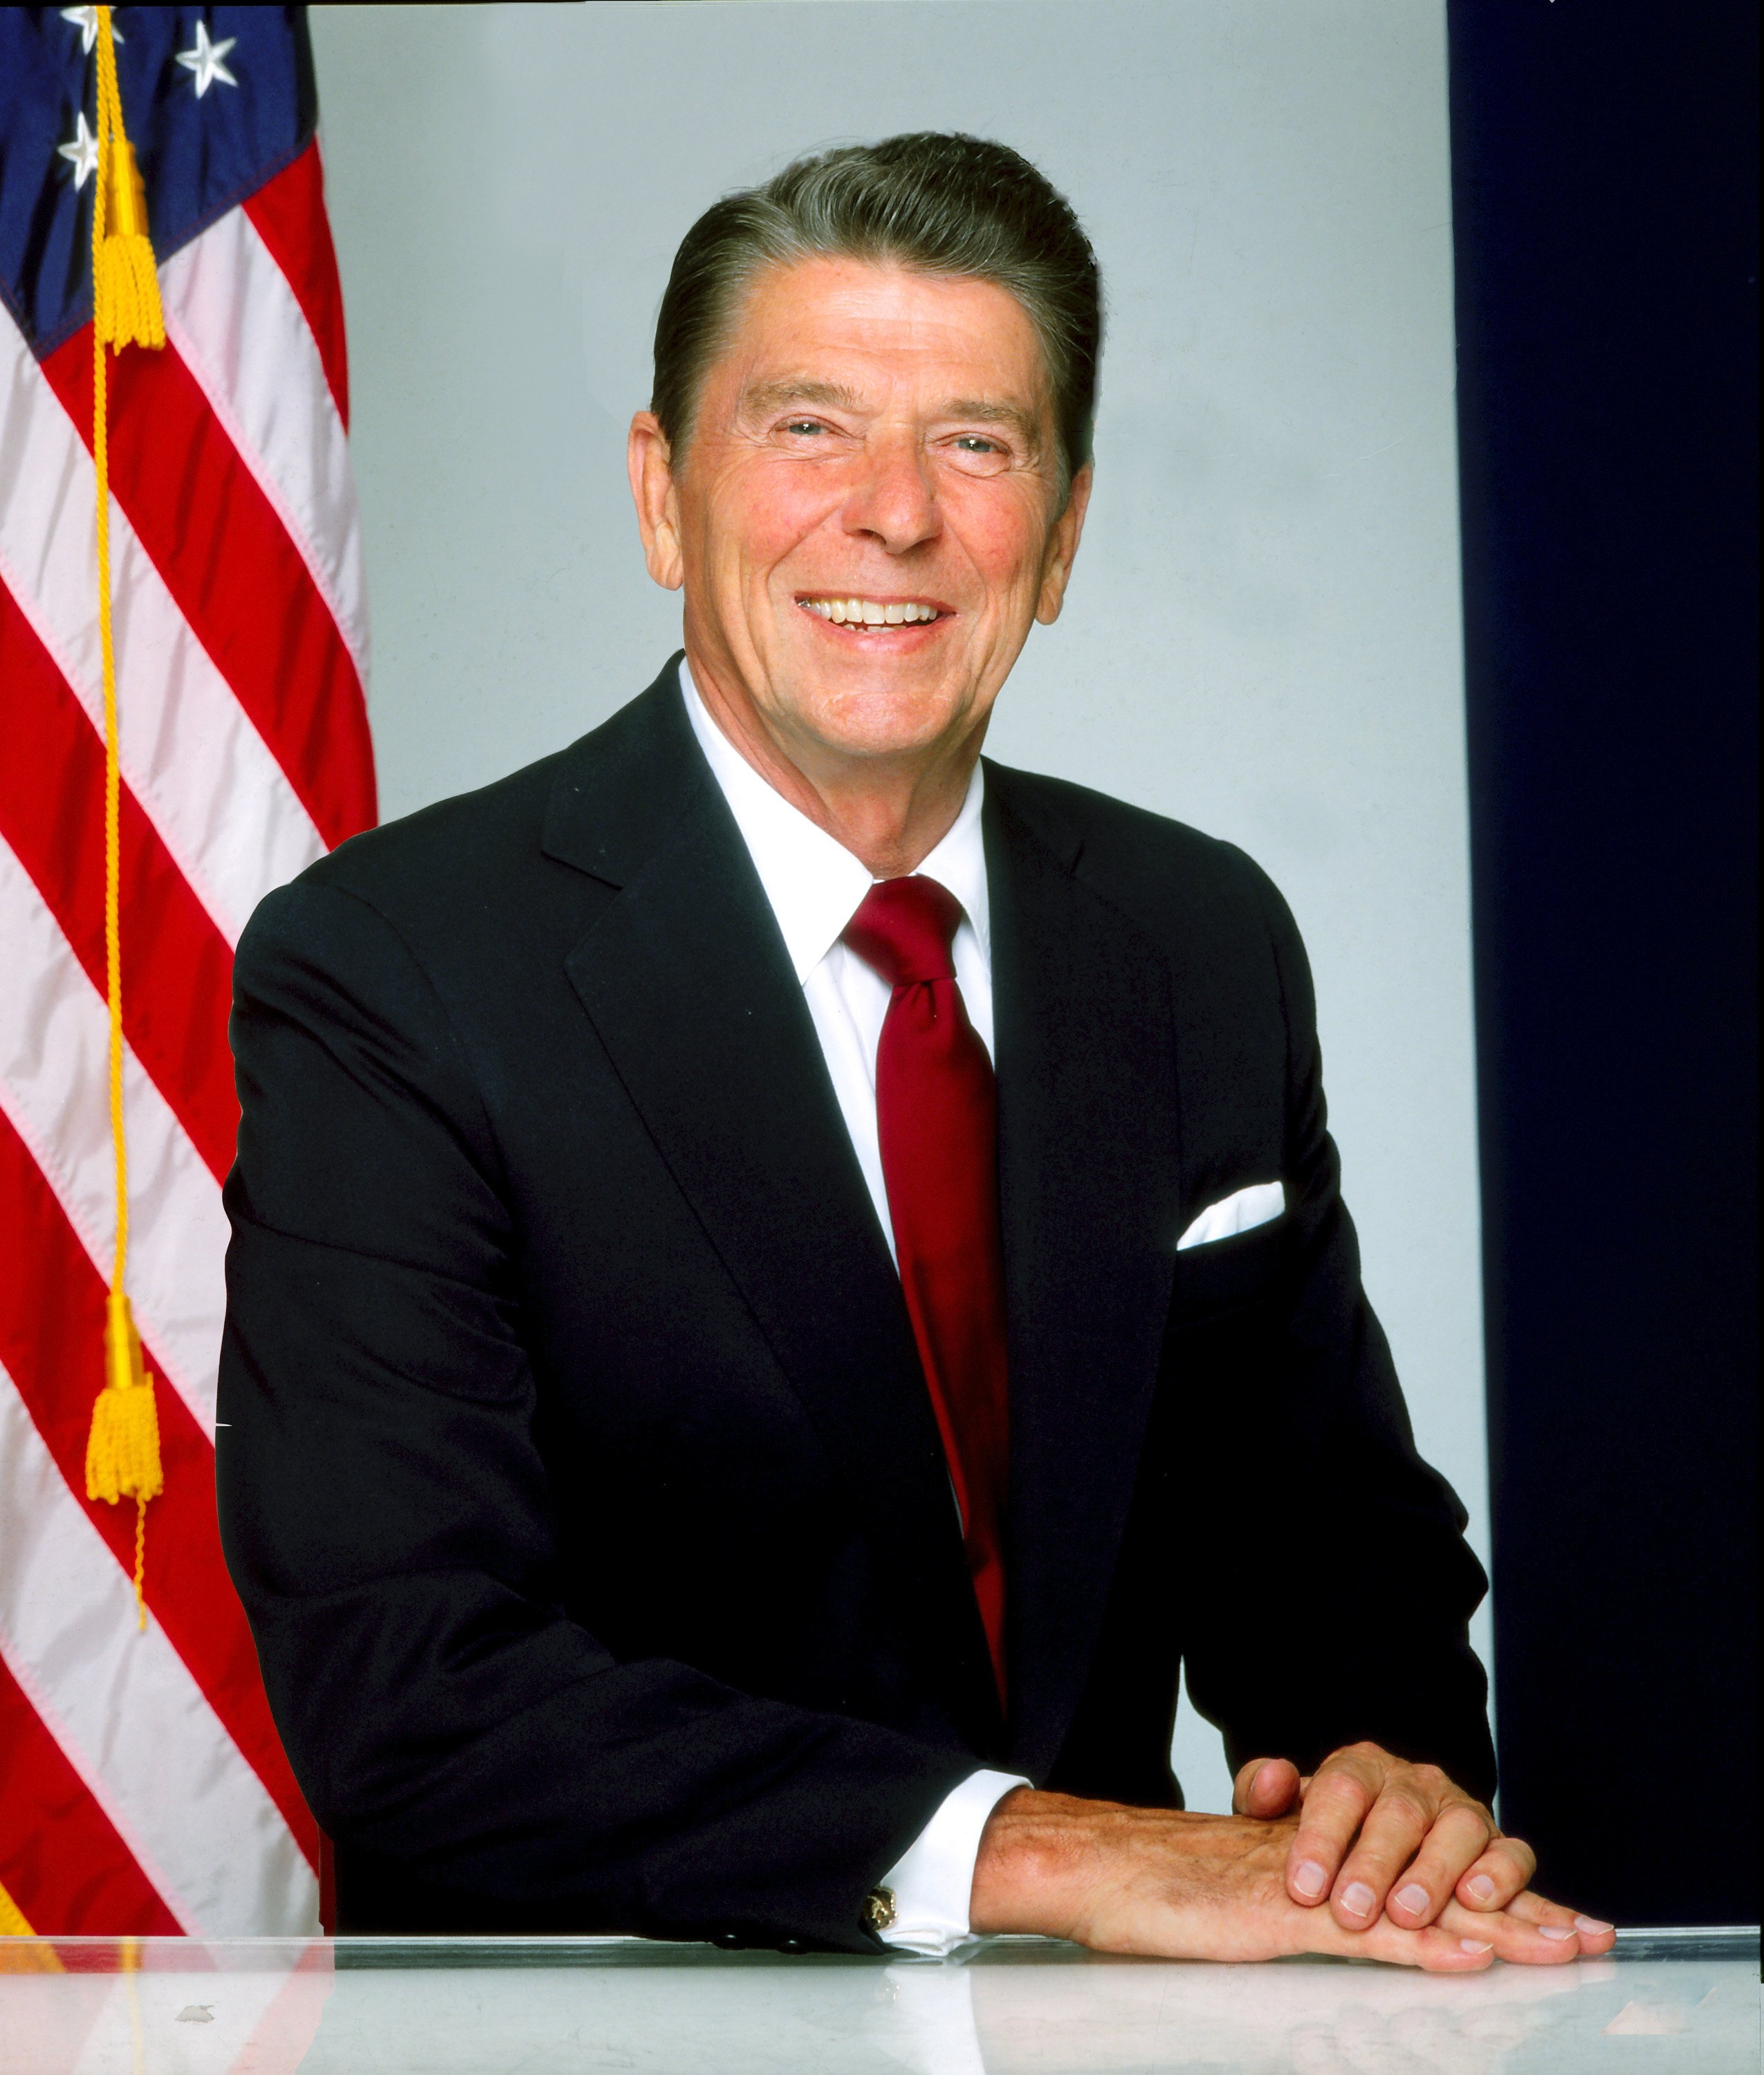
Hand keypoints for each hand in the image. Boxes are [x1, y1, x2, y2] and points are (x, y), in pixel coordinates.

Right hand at [968, 1789, 1597, 1970]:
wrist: (1100, 1865)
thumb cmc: (1155, 1888)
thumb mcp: (1238, 1895)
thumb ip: (1288, 1899)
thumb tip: (1333, 1922)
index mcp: (1325, 1862)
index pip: (1421, 1874)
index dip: (1489, 1895)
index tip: (1553, 1917)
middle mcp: (1331, 1866)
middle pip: (1439, 1885)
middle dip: (1520, 1909)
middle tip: (1588, 1932)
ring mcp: (1312, 1889)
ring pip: (1420, 1905)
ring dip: (1497, 1927)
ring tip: (1561, 1945)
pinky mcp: (1284, 1916)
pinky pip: (1368, 1934)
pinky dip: (1424, 1943)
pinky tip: (1469, 1952)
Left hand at [1232, 1741, 1613, 1955]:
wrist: (1379, 1838)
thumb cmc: (1328, 1836)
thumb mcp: (1282, 1814)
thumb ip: (1262, 1793)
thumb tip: (1269, 1779)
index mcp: (1360, 1767)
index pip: (1341, 1789)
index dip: (1321, 1838)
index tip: (1302, 1886)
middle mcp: (1415, 1783)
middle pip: (1399, 1814)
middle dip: (1373, 1866)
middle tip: (1351, 1911)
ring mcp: (1461, 1811)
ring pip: (1459, 1830)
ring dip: (1434, 1874)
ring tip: (1407, 1914)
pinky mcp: (1500, 1846)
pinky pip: (1512, 1853)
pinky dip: (1502, 1876)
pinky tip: (1479, 1902)